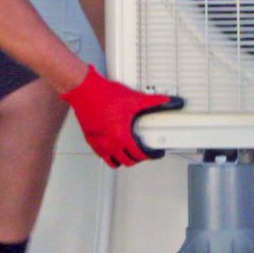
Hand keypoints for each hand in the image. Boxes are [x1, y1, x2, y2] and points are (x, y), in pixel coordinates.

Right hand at [61, 68, 181, 167]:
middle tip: (143, 152)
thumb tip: (168, 101)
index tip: (154, 153)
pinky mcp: (90, 139)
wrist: (85, 91)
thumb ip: (154, 102)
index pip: (140, 154)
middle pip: (127, 161)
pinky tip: (113, 145)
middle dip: (138, 158)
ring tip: (129, 152)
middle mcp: (110, 143)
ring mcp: (99, 143)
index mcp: (122, 136)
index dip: (151, 155)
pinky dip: (109, 154)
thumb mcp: (134, 99)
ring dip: (123, 159)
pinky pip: (101, 154)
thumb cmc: (105, 95)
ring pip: (113, 161)